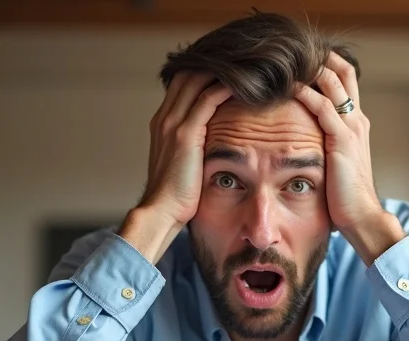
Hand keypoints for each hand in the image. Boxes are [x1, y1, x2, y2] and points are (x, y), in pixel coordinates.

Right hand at [120, 72, 231, 262]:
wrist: (161, 212)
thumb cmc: (176, 197)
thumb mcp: (182, 166)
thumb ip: (193, 149)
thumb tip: (212, 147)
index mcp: (163, 124)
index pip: (182, 83)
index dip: (203, 71)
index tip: (228, 67)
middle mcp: (165, 118)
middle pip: (188, 74)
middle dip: (214, 64)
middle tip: (241, 59)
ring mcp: (173, 124)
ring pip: (197, 80)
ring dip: (222, 70)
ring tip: (247, 64)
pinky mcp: (186, 134)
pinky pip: (208, 99)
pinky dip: (226, 87)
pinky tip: (246, 83)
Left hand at [295, 53, 404, 263]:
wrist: (361, 217)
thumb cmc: (344, 196)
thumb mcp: (336, 163)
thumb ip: (325, 145)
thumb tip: (302, 139)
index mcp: (356, 123)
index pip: (345, 79)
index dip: (325, 63)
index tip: (300, 57)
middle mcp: (356, 119)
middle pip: (341, 71)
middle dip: (317, 56)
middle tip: (290, 49)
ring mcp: (351, 127)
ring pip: (332, 82)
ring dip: (308, 67)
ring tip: (285, 59)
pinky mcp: (342, 140)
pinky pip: (322, 106)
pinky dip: (304, 92)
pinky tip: (287, 85)